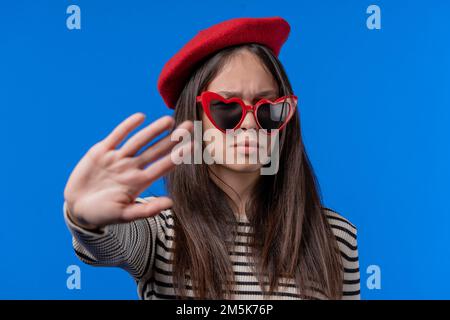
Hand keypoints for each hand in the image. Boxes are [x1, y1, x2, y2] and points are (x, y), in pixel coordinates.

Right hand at [63, 113, 192, 228]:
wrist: (76, 207)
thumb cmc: (102, 214)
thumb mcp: (124, 215)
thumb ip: (146, 210)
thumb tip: (171, 203)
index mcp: (139, 182)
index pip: (162, 167)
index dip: (177, 156)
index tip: (192, 146)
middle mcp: (131, 168)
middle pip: (155, 150)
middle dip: (172, 139)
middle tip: (188, 126)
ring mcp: (117, 158)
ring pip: (139, 141)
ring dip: (153, 130)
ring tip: (169, 120)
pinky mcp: (101, 151)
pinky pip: (117, 136)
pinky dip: (128, 126)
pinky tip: (140, 117)